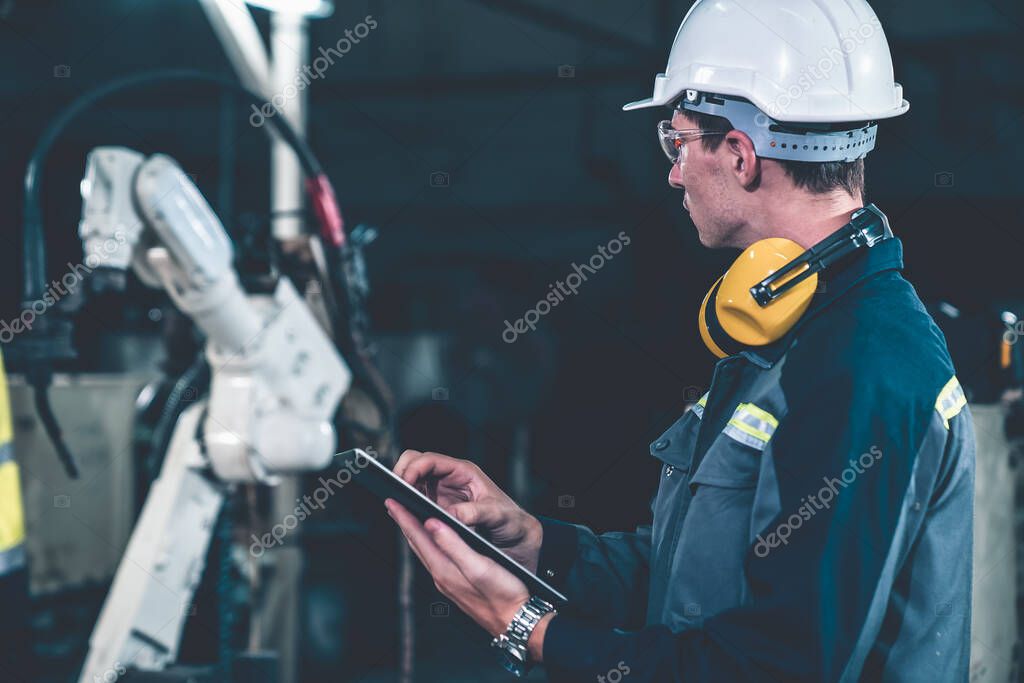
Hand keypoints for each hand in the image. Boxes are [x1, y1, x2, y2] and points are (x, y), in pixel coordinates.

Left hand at [386, 498, 530, 637]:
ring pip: (425, 553)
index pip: (418, 538)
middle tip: (394, 505)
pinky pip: (436, 560)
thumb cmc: (503, 595)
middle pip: (417, 545)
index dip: (404, 518)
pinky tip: (434, 542)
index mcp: (444, 569)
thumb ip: (454, 544)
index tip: (392, 501)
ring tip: (409, 519)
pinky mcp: (457, 586)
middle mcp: (442, 577)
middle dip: (405, 524)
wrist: (516, 620)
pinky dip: (429, 545)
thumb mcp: (479, 566)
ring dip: (415, 534)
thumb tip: (432, 524)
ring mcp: (448, 583)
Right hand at [394, 450, 542, 570]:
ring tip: (396, 506)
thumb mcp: (498, 515)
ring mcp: (442, 492)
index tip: (403, 484)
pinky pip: (415, 500)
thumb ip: (476, 513)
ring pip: (412, 481)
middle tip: (395, 494)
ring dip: (402, 490)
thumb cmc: (512, 520)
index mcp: (464, 472)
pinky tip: (404, 516)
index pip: (430, 460)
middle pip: (415, 463)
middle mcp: (450, 478)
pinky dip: (407, 504)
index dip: (413, 468)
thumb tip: (451, 515)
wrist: (518, 535)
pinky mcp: (438, 507)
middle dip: (401, 474)